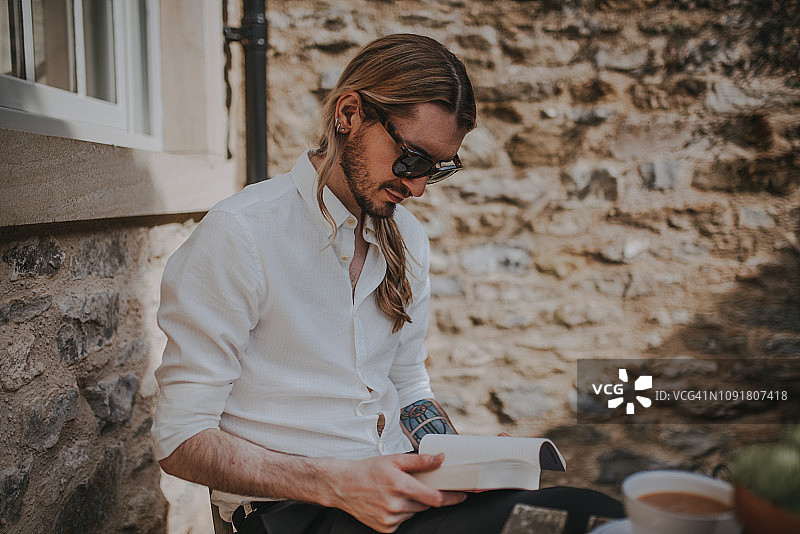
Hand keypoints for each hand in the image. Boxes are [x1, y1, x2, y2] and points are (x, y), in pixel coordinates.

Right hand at [322, 453, 466, 531]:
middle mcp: (395, 504)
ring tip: (398, 492)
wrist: (343, 485)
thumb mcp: (394, 459)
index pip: (434, 498)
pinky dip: (403, 513)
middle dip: (429, 496)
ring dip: (414, 504)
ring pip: (415, 513)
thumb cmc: (370, 470)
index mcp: (399, 485)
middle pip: (426, 505)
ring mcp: (390, 519)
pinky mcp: (385, 528)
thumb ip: (419, 461)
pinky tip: (391, 502)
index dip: (452, 497)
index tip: (463, 495)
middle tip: (421, 486)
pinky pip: (404, 521)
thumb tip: (440, 458)